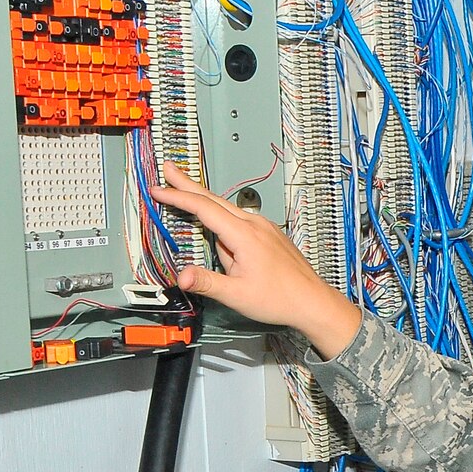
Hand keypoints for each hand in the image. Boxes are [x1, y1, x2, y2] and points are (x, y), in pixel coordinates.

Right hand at [151, 162, 362, 358]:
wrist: (313, 301)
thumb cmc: (281, 298)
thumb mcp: (237, 294)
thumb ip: (207, 283)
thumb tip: (182, 277)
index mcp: (245, 235)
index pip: (204, 208)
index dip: (178, 197)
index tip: (158, 189)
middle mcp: (256, 225)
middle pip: (214, 199)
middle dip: (187, 184)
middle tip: (168, 170)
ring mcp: (265, 228)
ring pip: (227, 210)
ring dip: (205, 202)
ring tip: (185, 196)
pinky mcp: (269, 235)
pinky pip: (240, 220)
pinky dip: (222, 217)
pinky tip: (219, 231)